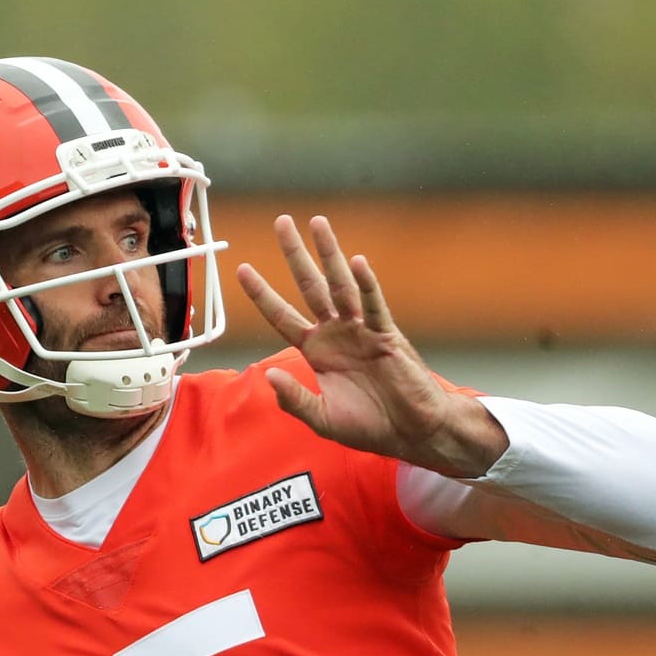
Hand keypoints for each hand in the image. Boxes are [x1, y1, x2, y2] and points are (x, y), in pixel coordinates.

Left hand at [237, 215, 507, 477]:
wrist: (411, 433)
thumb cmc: (370, 425)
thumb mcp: (323, 419)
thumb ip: (294, 400)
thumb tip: (269, 375)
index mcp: (318, 351)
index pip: (283, 316)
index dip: (263, 294)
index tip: (243, 268)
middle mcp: (336, 333)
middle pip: (310, 285)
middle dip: (295, 254)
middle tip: (281, 222)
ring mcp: (361, 330)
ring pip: (341, 284)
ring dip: (329, 253)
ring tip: (318, 223)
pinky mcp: (386, 336)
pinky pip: (374, 306)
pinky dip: (366, 285)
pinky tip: (357, 263)